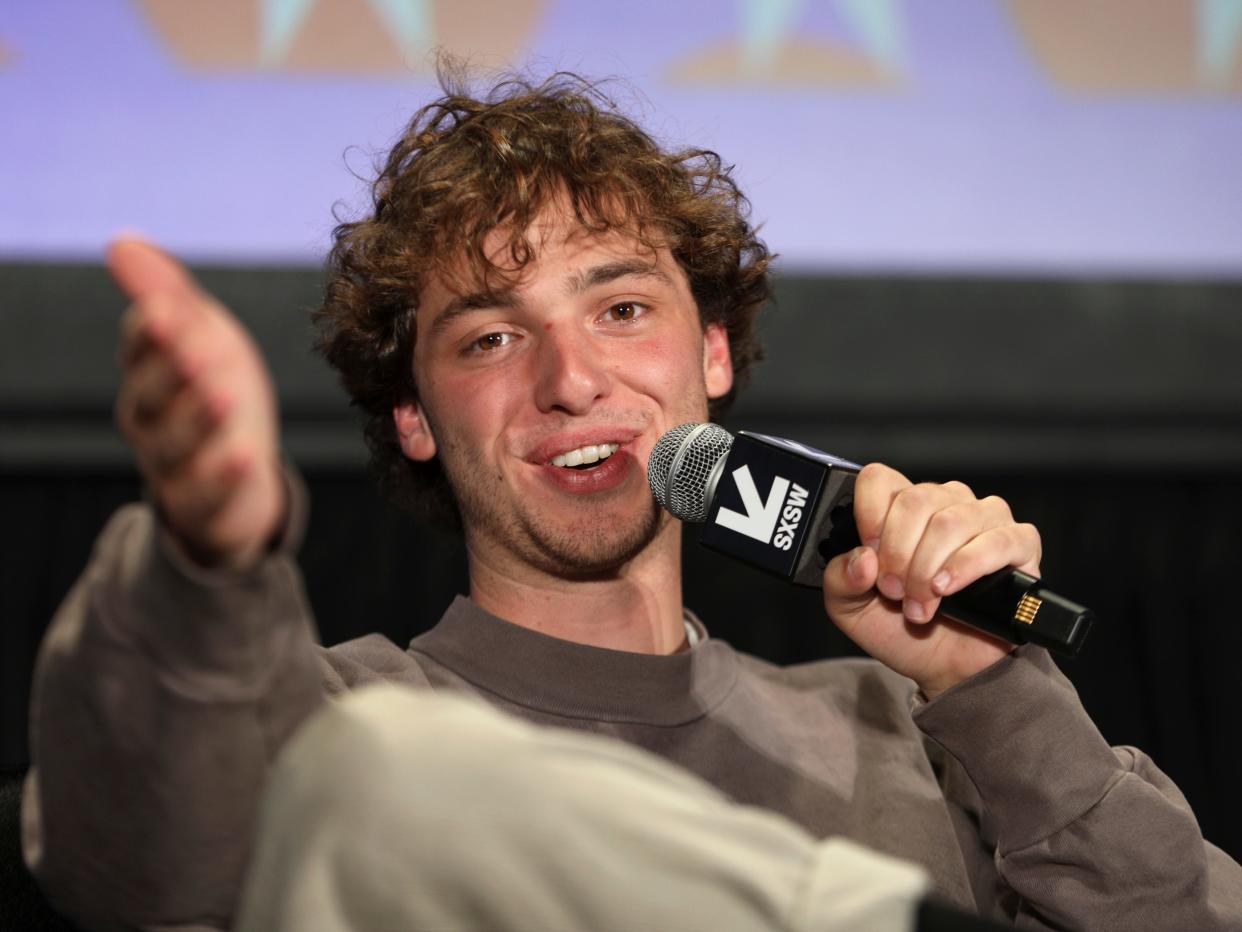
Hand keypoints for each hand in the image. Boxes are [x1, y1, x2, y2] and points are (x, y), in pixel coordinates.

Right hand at [111, 238, 284, 569]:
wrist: (240, 469)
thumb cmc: (215, 389)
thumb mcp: (200, 336)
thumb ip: (166, 293)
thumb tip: (120, 242)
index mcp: (147, 373)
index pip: (140, 349)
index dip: (152, 331)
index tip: (167, 307)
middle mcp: (149, 419)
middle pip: (151, 396)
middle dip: (171, 371)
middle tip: (194, 348)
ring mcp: (172, 464)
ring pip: (175, 445)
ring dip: (197, 419)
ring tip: (223, 396)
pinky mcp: (201, 503)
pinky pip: (205, 494)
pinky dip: (222, 476)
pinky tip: (245, 456)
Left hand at [822, 463, 1041, 698]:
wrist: (945, 667)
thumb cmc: (900, 628)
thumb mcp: (849, 608)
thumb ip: (840, 579)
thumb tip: (862, 558)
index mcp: (902, 507)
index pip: (880, 479)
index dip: (869, 516)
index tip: (870, 556)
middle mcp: (944, 503)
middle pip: (915, 500)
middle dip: (898, 554)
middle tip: (894, 592)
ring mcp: (984, 518)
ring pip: (951, 520)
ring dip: (928, 569)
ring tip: (920, 605)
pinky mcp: (1019, 543)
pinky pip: (997, 540)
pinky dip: (967, 566)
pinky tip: (948, 588)